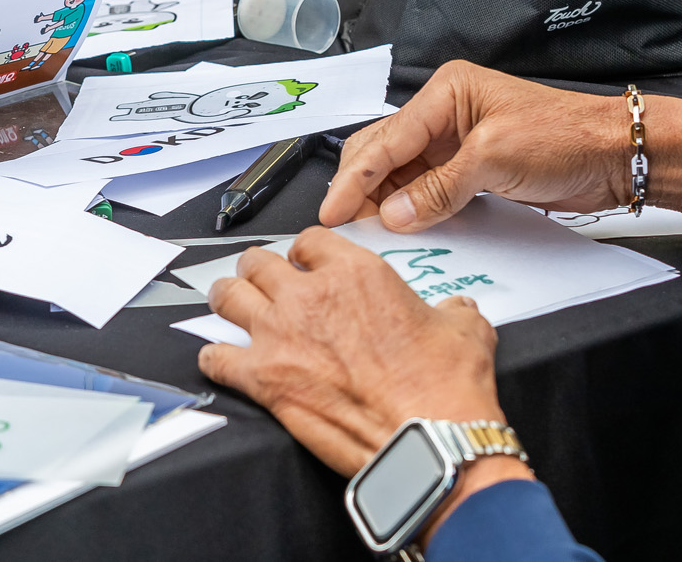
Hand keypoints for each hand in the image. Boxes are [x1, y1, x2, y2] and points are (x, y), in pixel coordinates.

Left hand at [198, 230, 534, 544]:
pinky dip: (215, 359)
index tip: (306, 262)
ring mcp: (281, 336)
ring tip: (227, 300)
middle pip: (260, 262)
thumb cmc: (442, 389)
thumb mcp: (466, 330)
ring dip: (227, 298)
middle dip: (260, 269)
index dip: (306, 251)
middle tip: (262, 278)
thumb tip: (456, 311)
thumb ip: (452, 310)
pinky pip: (217, 359)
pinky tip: (218, 360)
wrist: (428, 440)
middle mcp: (311, 296)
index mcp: (357, 273)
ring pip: (229, 296)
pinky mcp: (264, 380)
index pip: (311, 240)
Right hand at [321, 60, 681, 230]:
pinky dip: (416, 210)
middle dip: (362, 188)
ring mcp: (459, 143)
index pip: (385, 139)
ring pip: (405, 174)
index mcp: (446, 94)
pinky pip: (431, 190)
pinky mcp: (475, 170)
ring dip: (387, 203)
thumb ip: (440, 188)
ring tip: (369, 235)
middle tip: (344, 226)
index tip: (332, 211)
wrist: (614, 156)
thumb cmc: (564, 138)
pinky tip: (405, 230)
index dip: (354, 178)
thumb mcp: (493, 159)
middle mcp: (447, 114)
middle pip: (386, 152)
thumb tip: (396, 215)